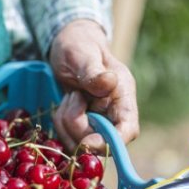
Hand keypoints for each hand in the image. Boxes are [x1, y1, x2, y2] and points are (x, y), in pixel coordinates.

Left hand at [48, 19, 139, 151]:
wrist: (68, 46)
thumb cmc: (79, 46)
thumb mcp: (83, 55)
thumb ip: (94, 72)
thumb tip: (109, 82)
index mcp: (123, 96)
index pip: (128, 130)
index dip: (110, 142)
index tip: (88, 140)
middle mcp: (113, 113)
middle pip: (100, 142)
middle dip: (78, 127)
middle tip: (73, 97)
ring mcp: (98, 121)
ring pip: (80, 143)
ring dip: (66, 123)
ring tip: (69, 96)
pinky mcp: (83, 126)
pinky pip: (68, 137)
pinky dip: (60, 123)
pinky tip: (65, 103)